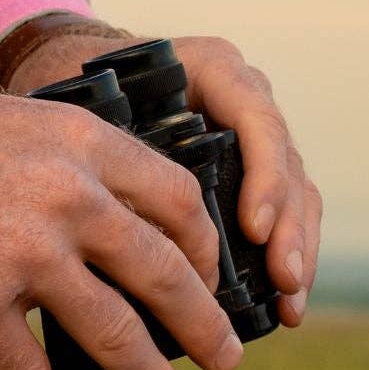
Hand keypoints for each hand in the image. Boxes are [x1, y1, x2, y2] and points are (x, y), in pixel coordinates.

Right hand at [0, 36, 244, 369]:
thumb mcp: (13, 124)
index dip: (205, 250)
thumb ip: (63, 166)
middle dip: (204, 327)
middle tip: (228, 361)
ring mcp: (25, 252)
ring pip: (115, 332)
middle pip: (164, 274)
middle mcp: (70, 197)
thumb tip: (98, 219)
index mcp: (84, 144)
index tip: (209, 280)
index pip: (180, 201)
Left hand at [6, 27, 321, 326]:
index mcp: (211, 69)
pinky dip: (282, 251)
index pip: (255, 121)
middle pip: (284, 163)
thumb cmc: (74, 81)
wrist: (72, 68)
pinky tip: (282, 298)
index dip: (263, 177)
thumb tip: (115, 223)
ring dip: (296, 248)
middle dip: (288, 227)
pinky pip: (280, 207)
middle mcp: (242, 97)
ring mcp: (252, 132)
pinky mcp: (249, 167)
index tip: (253, 229)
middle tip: (283, 279)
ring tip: (289, 301)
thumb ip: (110, 148)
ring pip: (293, 190)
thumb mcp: (87, 103)